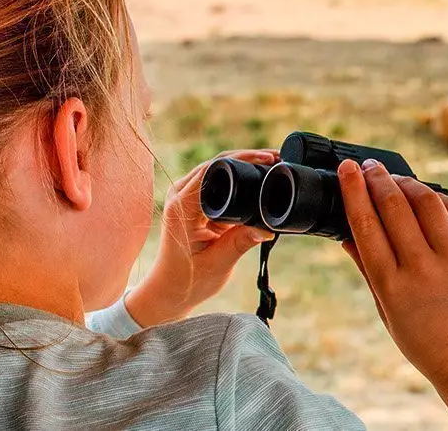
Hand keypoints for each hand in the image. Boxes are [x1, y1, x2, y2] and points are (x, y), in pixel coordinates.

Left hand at [128, 149, 279, 326]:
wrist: (169, 290)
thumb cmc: (187, 280)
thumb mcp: (219, 263)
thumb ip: (242, 242)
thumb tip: (269, 227)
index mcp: (182, 207)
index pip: (212, 170)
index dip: (243, 159)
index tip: (268, 160)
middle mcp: (180, 196)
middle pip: (216, 163)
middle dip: (248, 158)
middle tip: (277, 159)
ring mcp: (186, 198)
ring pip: (218, 171)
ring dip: (244, 167)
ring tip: (272, 167)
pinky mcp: (195, 204)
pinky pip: (218, 184)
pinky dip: (238, 181)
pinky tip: (257, 182)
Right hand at [336, 158, 447, 417]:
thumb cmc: (422, 341)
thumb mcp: (386, 310)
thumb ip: (368, 269)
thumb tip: (346, 234)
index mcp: (391, 286)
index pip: (365, 224)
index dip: (353, 190)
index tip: (346, 169)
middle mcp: (422, 269)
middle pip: (394, 206)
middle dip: (377, 178)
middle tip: (368, 166)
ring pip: (427, 203)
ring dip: (407, 182)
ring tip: (395, 178)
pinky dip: (441, 199)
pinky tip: (430, 196)